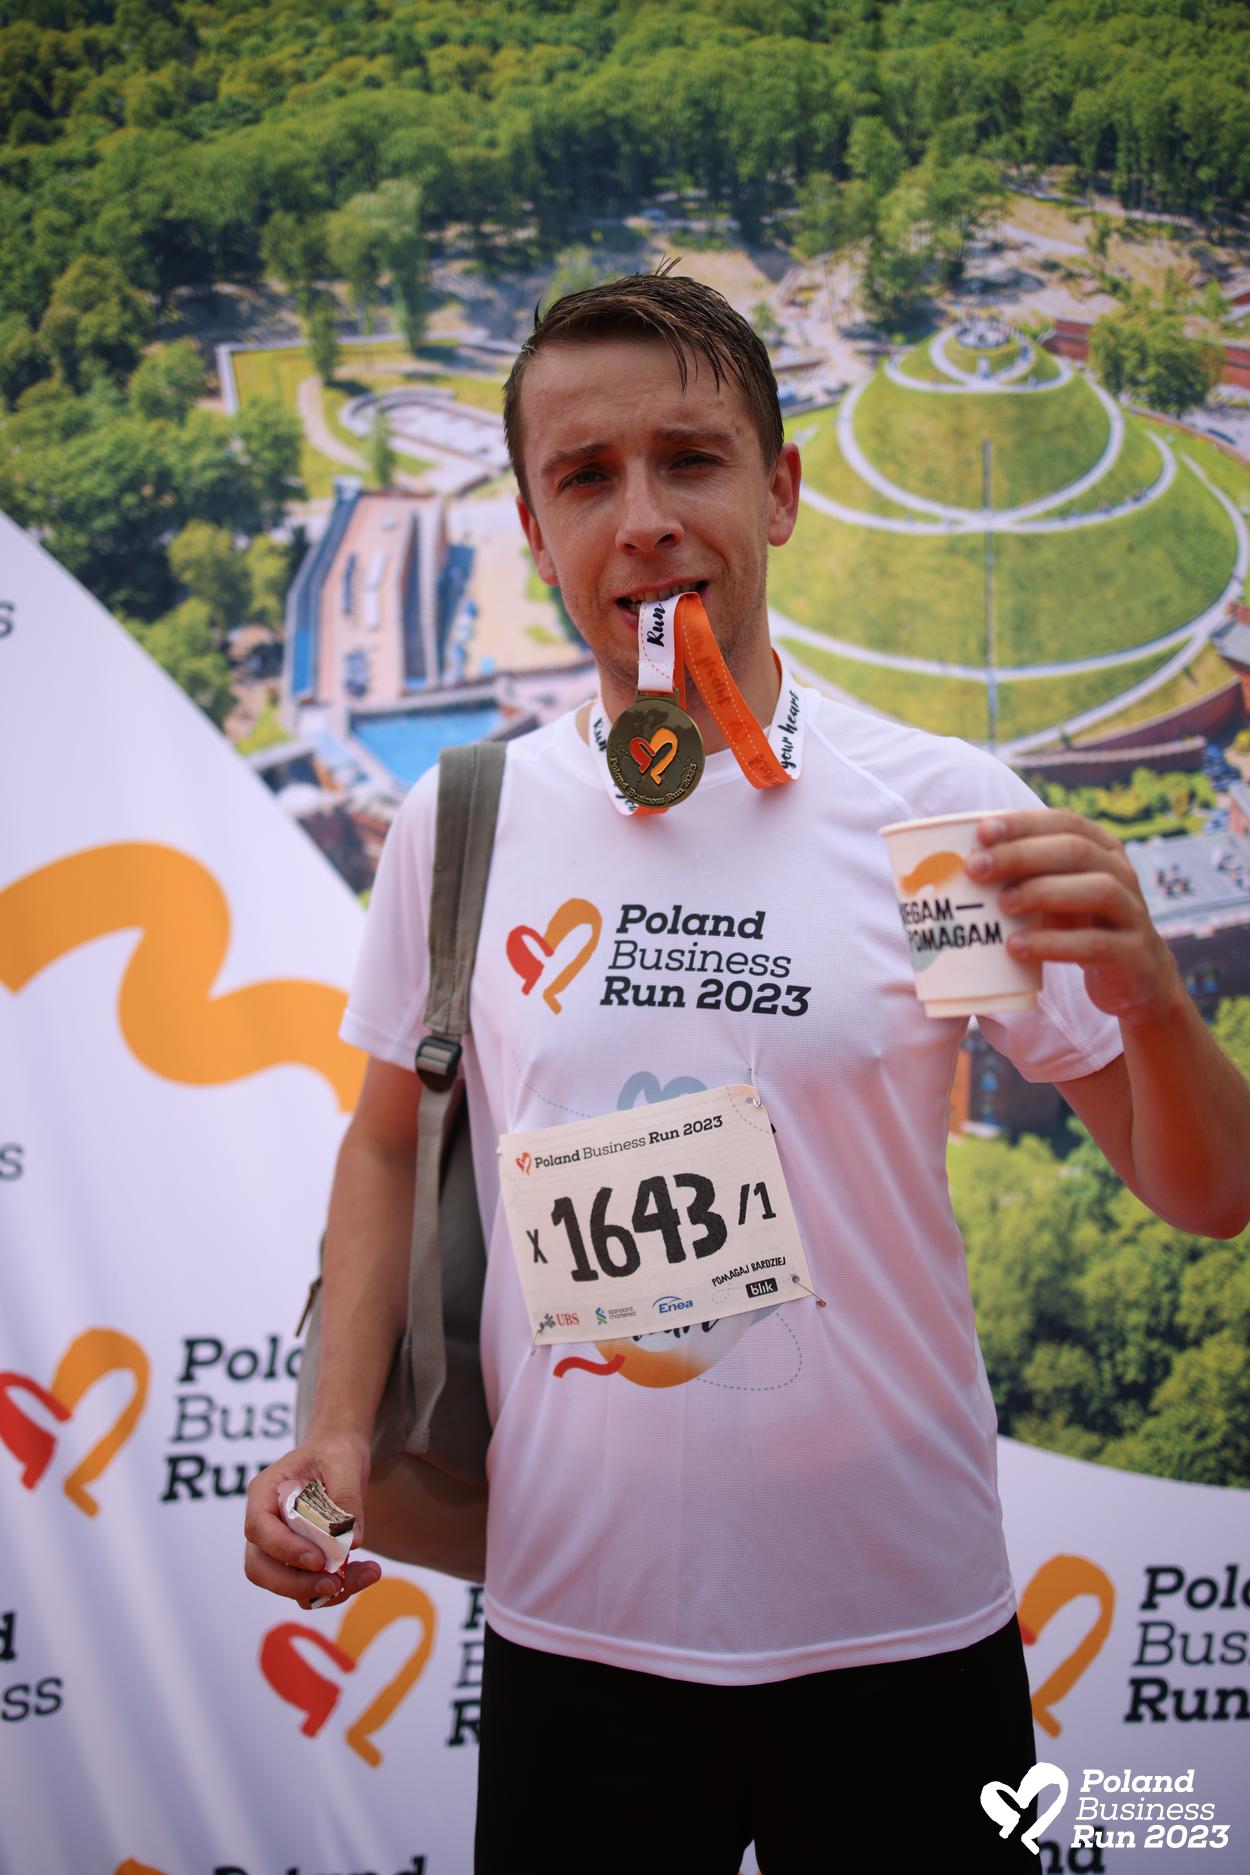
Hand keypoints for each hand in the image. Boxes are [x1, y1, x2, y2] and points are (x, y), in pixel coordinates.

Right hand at [243, 1431, 380, 1610]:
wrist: (337, 1455)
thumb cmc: (334, 1452)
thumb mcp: (344, 1461)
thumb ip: (346, 1498)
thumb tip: (352, 1542)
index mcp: (264, 1493)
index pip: (259, 1528)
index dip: (284, 1549)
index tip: (319, 1559)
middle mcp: (264, 1523)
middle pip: (260, 1567)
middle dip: (295, 1584)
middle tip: (335, 1583)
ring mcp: (277, 1545)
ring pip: (282, 1583)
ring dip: (320, 1591)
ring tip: (366, 1574)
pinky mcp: (297, 1560)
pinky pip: (306, 1585)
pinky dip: (333, 1589)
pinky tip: (365, 1572)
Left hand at [965, 810, 1181, 1023]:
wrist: (1137, 980)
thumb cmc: (1082, 929)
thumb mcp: (1058, 896)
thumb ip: (1026, 876)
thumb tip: (959, 864)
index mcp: (1103, 851)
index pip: (1065, 822)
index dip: (1024, 824)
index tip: (981, 832)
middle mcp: (1123, 875)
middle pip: (1076, 851)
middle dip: (1022, 855)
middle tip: (976, 868)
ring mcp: (1133, 913)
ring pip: (1097, 890)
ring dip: (1043, 892)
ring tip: (1002, 904)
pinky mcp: (1133, 954)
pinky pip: (1096, 944)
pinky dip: (1053, 943)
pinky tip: (1017, 946)